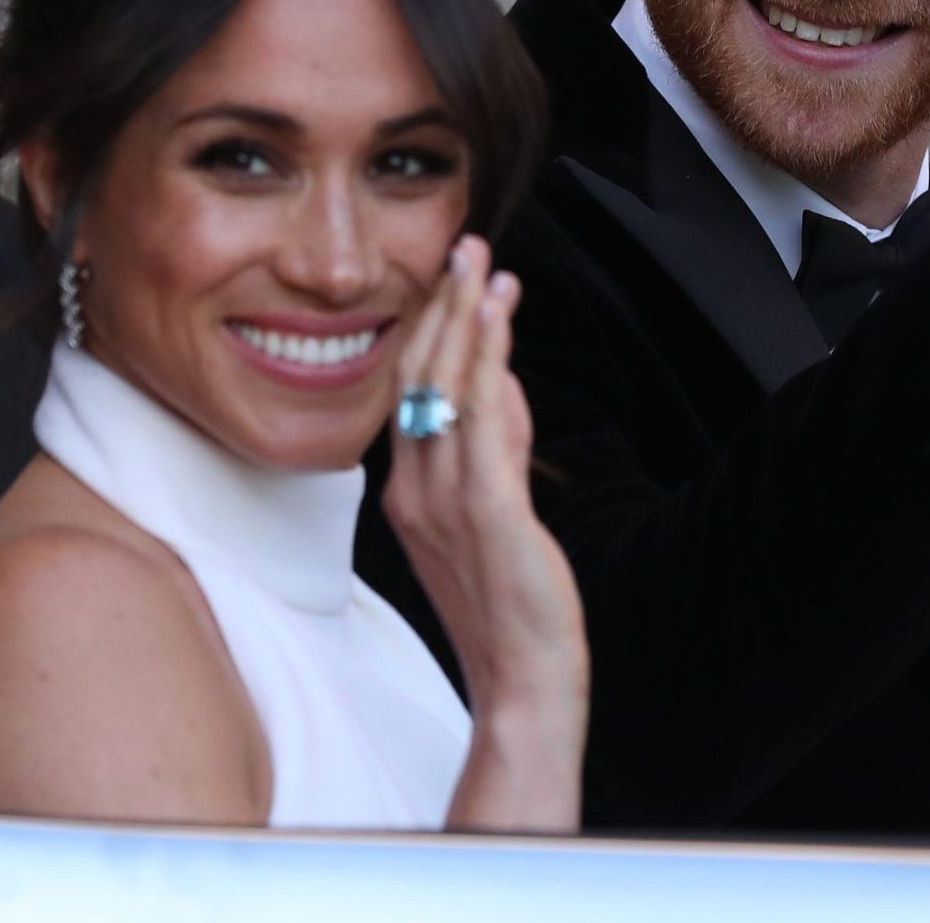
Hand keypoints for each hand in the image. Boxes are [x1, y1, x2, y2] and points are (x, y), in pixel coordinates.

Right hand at [385, 235, 587, 827]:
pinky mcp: (487, 511)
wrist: (522, 683)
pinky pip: (482, 420)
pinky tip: (498, 319)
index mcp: (407, 493)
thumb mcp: (495, 514)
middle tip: (465, 246)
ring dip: (466, 318)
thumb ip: (497, 449)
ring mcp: (445, 501)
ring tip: (482, 263)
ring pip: (446, 387)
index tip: (453, 280)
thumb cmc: (510, 606)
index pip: (411, 394)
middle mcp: (414, 491)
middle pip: (419, 378)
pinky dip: (488, 361)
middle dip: (444, 307)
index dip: (430, 331)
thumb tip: (505, 385)